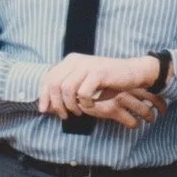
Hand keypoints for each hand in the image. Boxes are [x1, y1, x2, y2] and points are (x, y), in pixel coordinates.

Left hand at [38, 53, 160, 119]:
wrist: (133, 73)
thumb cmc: (108, 81)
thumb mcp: (84, 83)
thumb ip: (67, 91)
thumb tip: (47, 107)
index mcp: (70, 60)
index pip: (48, 77)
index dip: (43, 96)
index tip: (44, 110)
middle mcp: (76, 60)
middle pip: (54, 84)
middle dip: (56, 103)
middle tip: (64, 115)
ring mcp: (87, 65)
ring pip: (67, 89)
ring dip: (71, 105)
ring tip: (78, 112)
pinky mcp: (98, 73)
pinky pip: (83, 93)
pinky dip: (85, 103)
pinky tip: (92, 105)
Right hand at [78, 87, 165, 129]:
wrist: (75, 88)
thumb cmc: (91, 87)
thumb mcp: (107, 85)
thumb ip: (118, 88)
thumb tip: (130, 94)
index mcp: (126, 82)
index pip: (149, 88)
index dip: (158, 97)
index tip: (163, 106)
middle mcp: (126, 88)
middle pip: (152, 98)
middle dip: (160, 106)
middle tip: (163, 113)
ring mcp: (120, 98)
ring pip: (144, 110)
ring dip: (149, 117)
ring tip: (149, 120)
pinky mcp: (113, 109)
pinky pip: (131, 121)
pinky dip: (134, 124)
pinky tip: (133, 125)